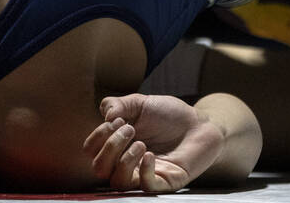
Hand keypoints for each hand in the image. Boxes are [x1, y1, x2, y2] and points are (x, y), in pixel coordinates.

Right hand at [83, 94, 224, 191]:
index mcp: (117, 145)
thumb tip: (105, 115)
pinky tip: (150, 155)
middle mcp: (126, 163)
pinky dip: (144, 171)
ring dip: (124, 160)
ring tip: (141, 143)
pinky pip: (146, 187)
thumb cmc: (169, 115)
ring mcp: (144, 174)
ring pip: (118, 182)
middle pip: (99, 169)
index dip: (98, 136)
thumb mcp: (141, 103)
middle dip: (110, 146)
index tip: (117, 119)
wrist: (199, 123)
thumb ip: (119, 104)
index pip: (90, 151)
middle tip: (129, 129)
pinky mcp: (164, 182)